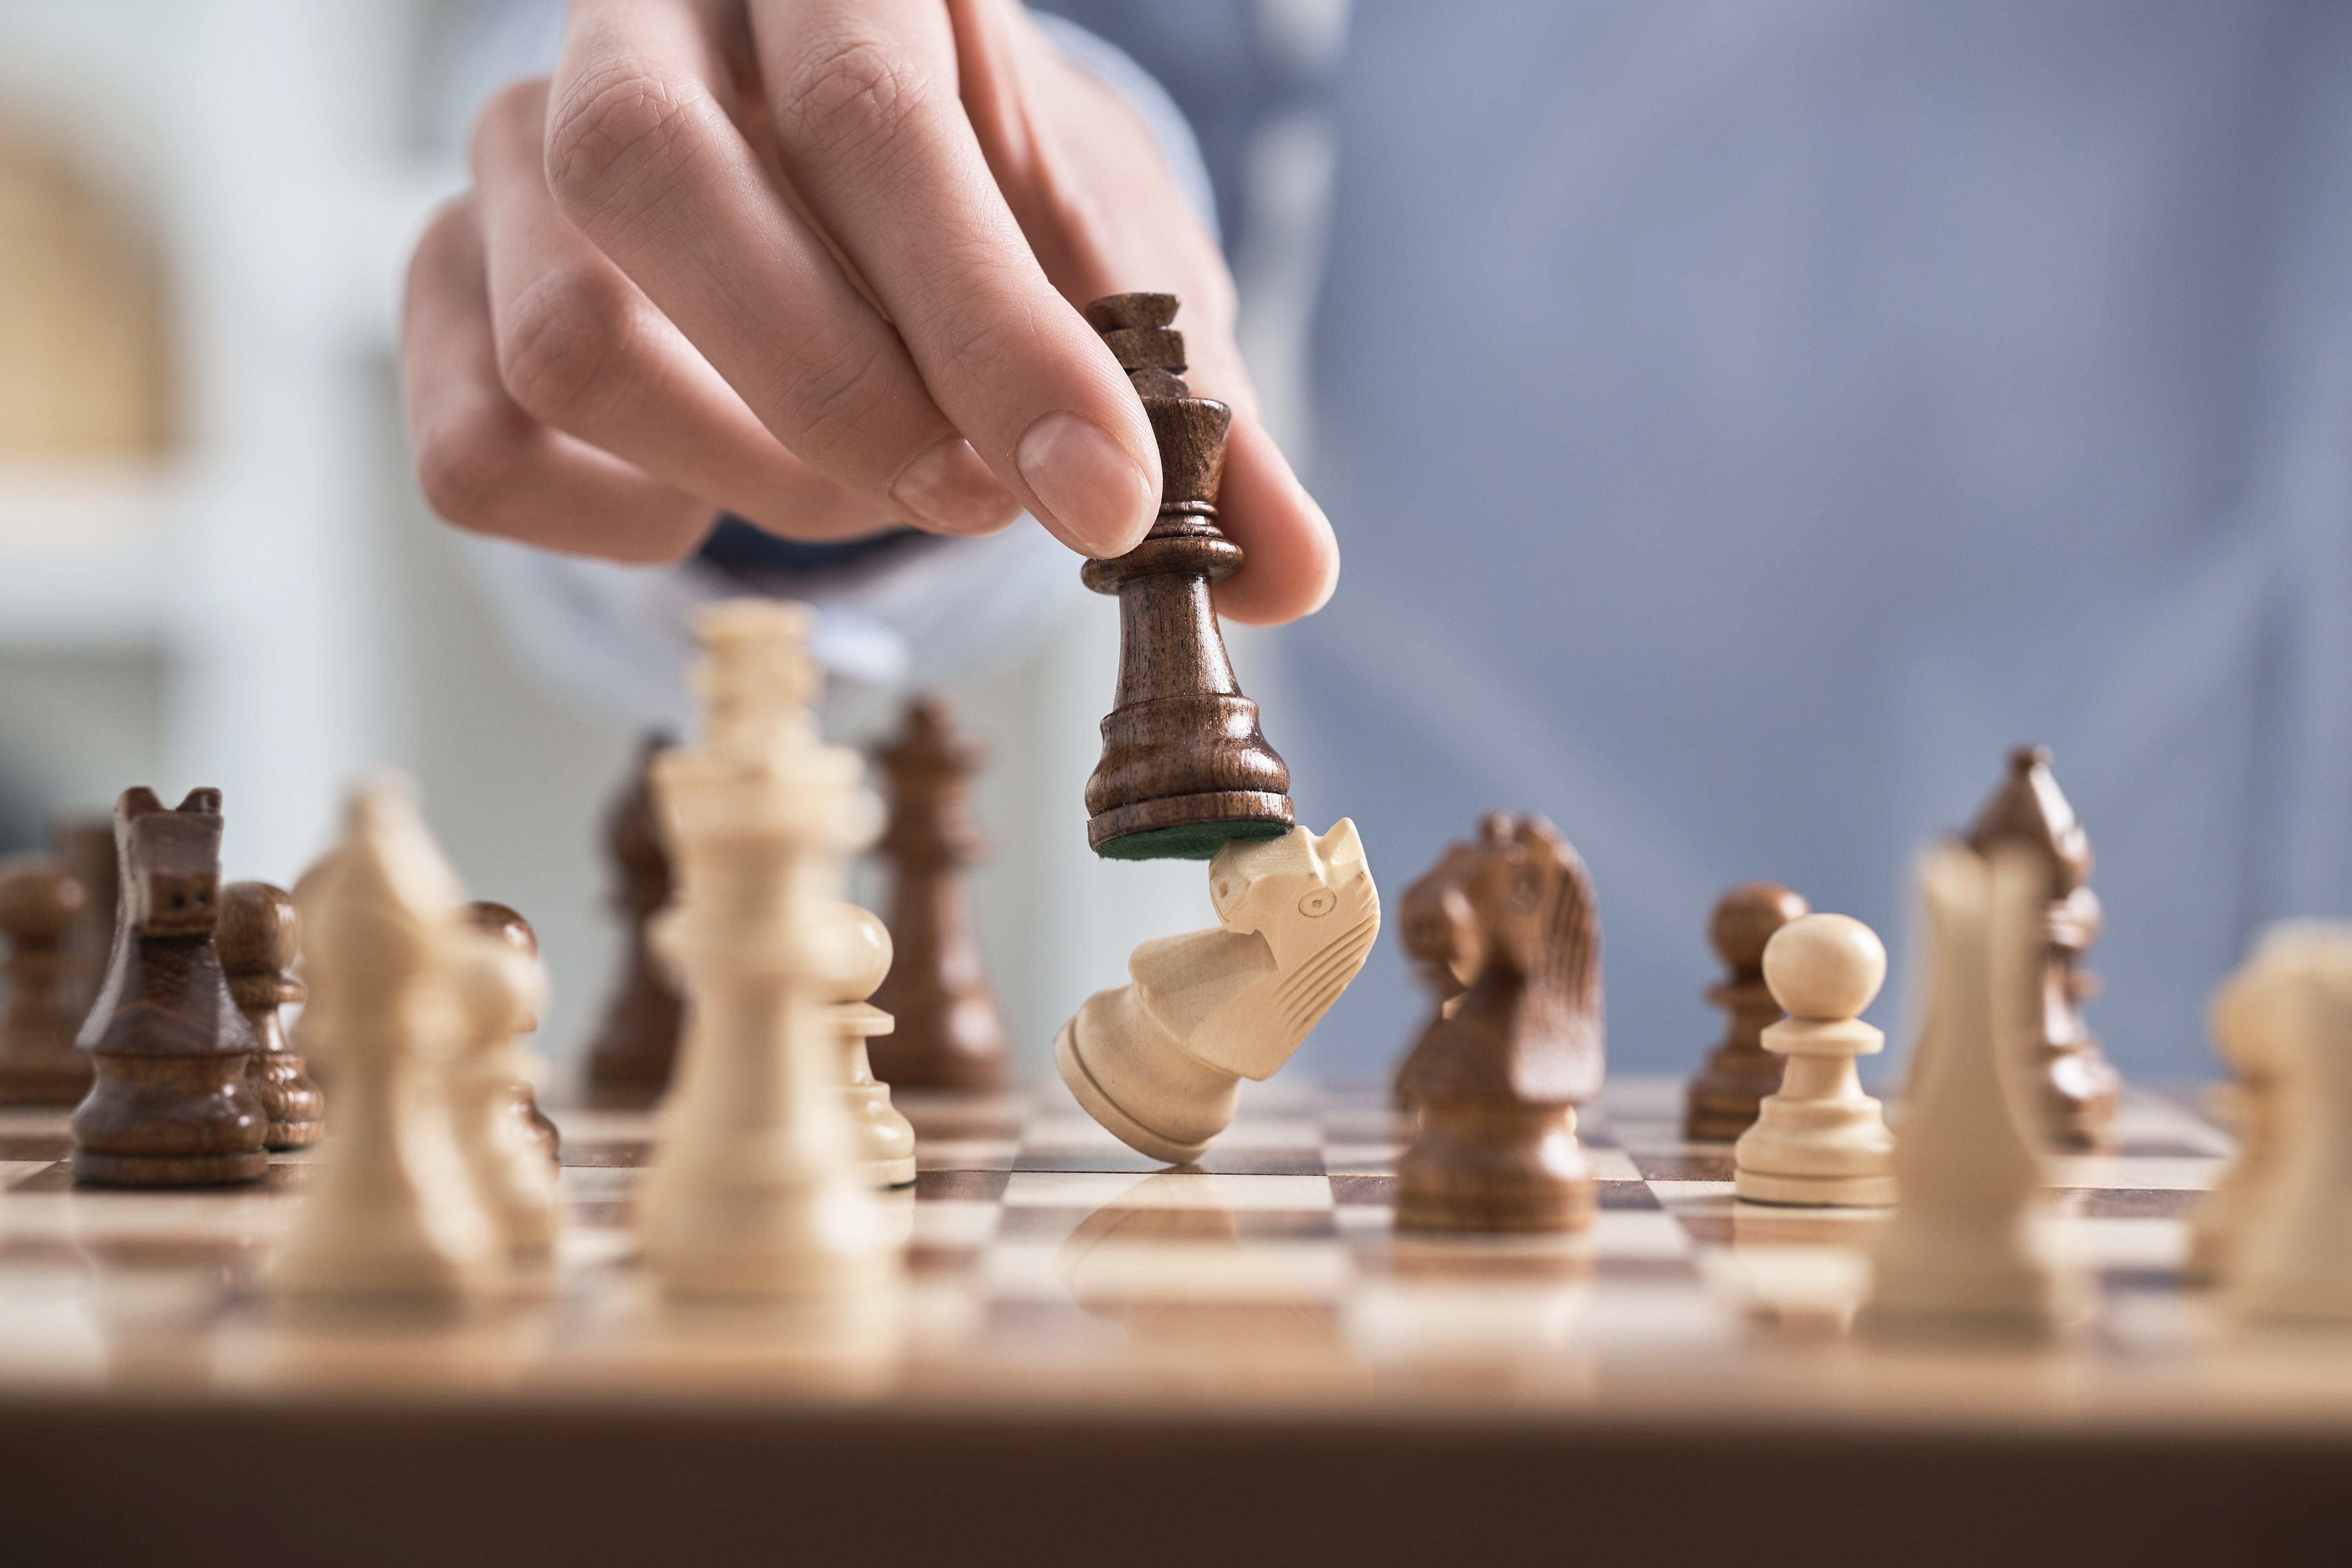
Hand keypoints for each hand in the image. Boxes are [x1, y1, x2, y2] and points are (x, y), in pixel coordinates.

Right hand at [400, 0, 1337, 623]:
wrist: (852, 170)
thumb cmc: (988, 210)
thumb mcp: (1111, 267)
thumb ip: (1198, 402)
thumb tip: (1297, 575)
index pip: (876, 112)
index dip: (995, 329)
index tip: (1108, 496)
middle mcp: (634, 25)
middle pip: (653, 178)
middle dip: (842, 391)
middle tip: (971, 490)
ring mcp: (510, 150)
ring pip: (568, 336)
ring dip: (753, 471)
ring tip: (873, 483)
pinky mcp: (444, 283)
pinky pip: (482, 449)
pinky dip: (624, 527)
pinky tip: (722, 492)